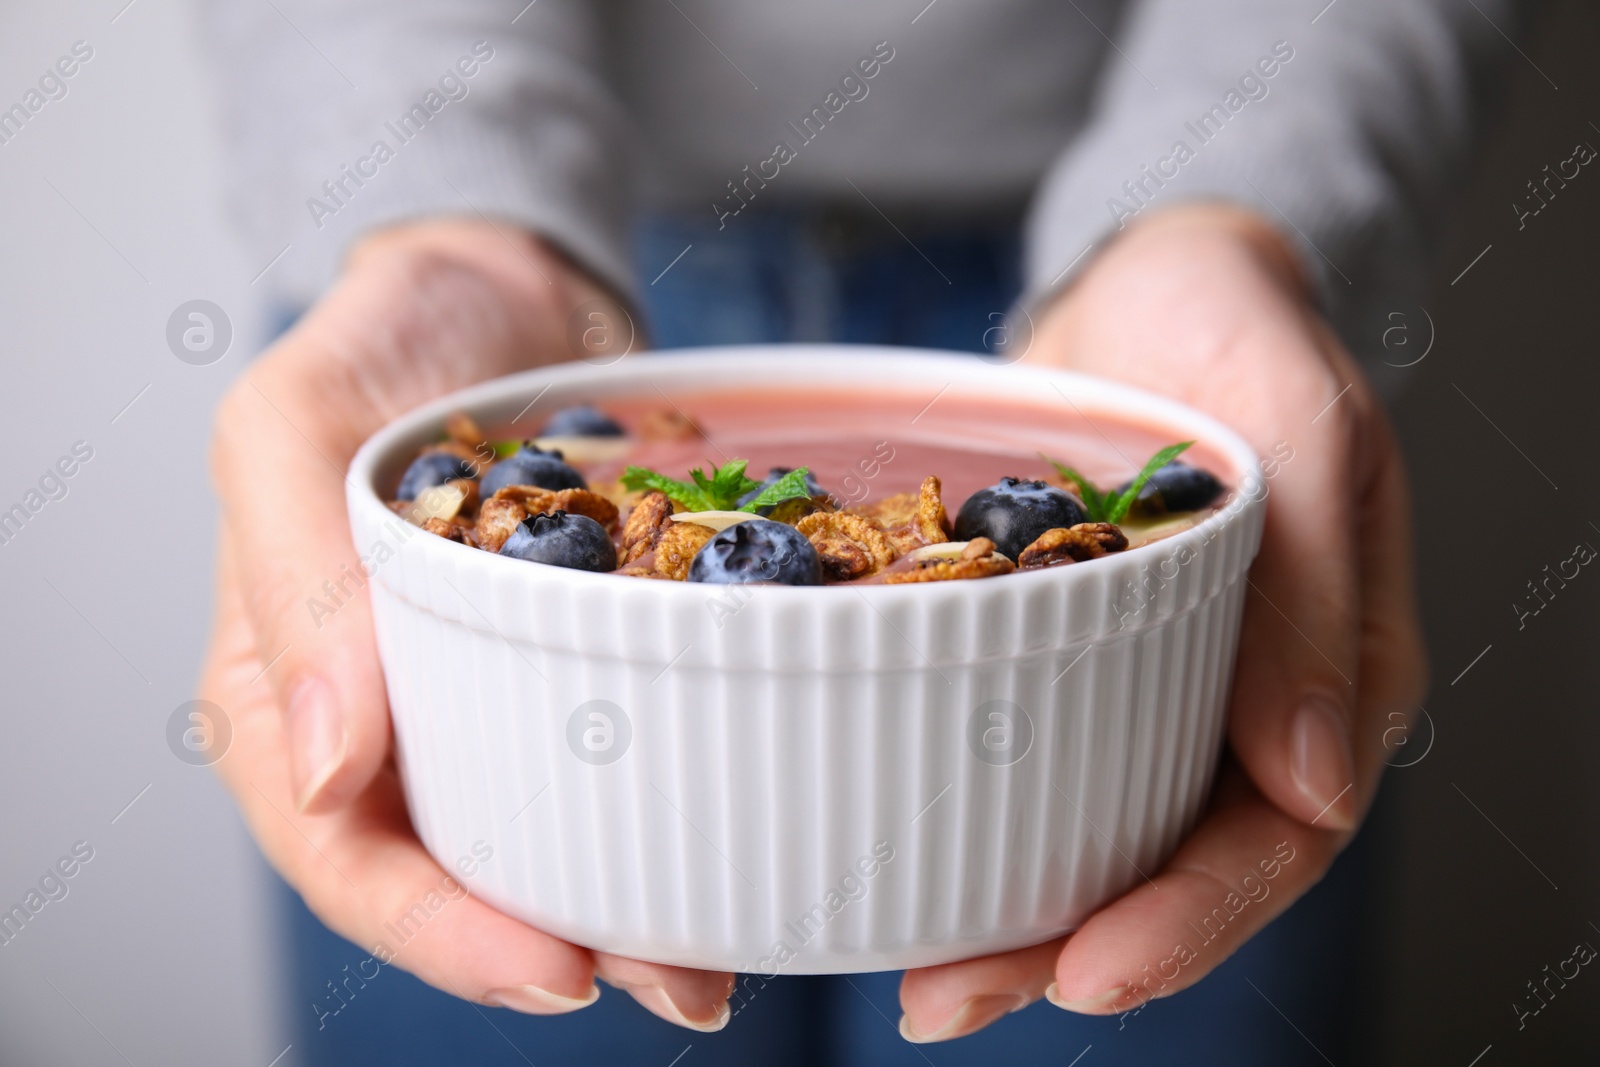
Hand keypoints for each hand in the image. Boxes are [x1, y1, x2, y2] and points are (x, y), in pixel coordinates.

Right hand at [200, 220, 734, 1028]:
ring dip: (629, 902)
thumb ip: (296, 580)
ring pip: (546, 832)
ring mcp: (490, 691)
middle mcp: (393, 714)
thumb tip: (330, 767)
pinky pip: (618, 748)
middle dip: (558, 946)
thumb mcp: (292, 425)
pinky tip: (738, 828)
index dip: (440, 932)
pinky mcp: (580, 657)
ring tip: (722, 953)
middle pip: (458, 875)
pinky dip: (670, 798)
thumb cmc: (379, 337)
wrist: (501, 282)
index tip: (556, 966)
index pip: (347, 854)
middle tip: (681, 979)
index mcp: (293, 688)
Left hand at [897, 204, 1425, 1039]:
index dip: (1191, 921)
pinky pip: (1032, 761)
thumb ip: (1315, 588)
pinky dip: (974, 819)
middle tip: (949, 999)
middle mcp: (1243, 705)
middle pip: (1172, 870)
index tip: (1090, 971)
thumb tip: (1318, 785)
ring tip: (916, 975)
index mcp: (1330, 675)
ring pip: (1094, 838)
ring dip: (1010, 920)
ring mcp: (1155, 687)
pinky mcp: (1071, 657)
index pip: (1276, 839)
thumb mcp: (1300, 420)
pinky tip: (901, 859)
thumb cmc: (1236, 327)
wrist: (1148, 282)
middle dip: (1070, 950)